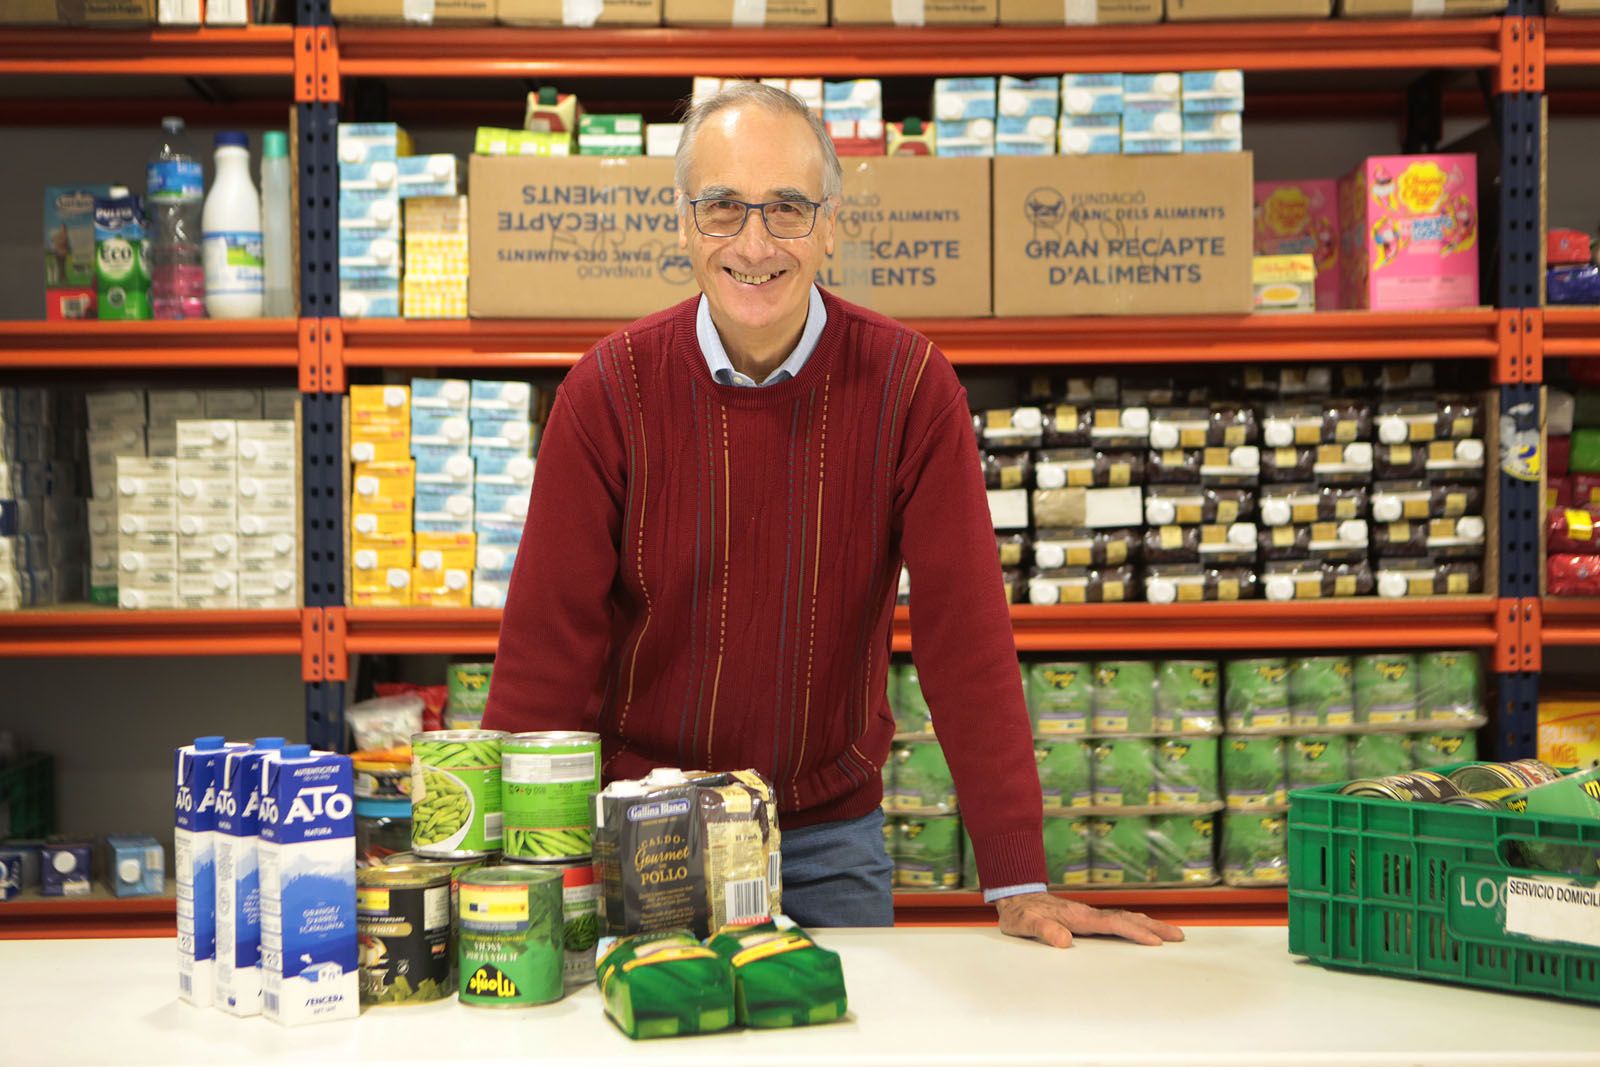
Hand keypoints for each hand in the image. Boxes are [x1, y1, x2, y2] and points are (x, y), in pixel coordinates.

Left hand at [994, 892, 1184, 948]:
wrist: (1014, 895)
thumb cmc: (1019, 912)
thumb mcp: (1024, 924)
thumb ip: (1043, 931)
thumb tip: (1063, 942)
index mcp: (1077, 917)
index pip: (1113, 925)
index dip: (1134, 933)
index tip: (1155, 941)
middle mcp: (1087, 914)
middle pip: (1126, 919)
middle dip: (1153, 927)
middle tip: (1178, 936)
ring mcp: (1088, 915)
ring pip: (1124, 918)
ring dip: (1148, 925)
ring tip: (1170, 933)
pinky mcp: (1085, 918)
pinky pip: (1116, 921)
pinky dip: (1134, 924)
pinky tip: (1141, 930)